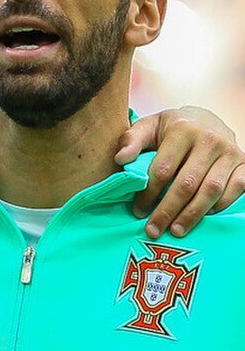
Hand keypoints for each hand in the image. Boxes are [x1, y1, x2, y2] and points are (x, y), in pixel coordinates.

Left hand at [115, 107, 244, 238]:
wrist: (206, 120)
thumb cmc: (172, 128)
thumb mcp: (149, 127)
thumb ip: (132, 140)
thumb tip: (120, 159)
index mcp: (182, 128)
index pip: (163, 169)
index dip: (148, 193)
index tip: (138, 210)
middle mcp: (209, 139)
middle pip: (186, 183)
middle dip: (168, 210)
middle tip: (153, 230)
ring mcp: (229, 152)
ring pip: (211, 191)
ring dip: (192, 215)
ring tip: (175, 230)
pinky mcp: (244, 164)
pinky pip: (235, 191)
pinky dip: (218, 208)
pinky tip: (202, 218)